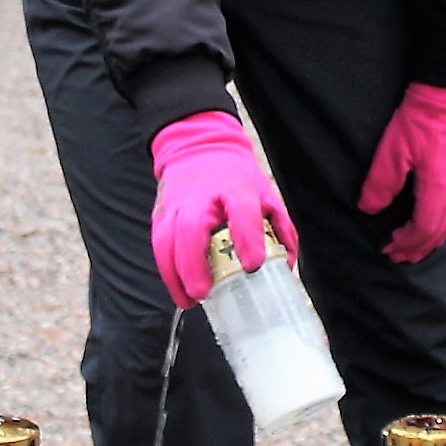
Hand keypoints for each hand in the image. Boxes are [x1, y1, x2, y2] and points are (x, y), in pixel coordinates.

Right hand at [149, 111, 297, 308]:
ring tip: (191, 300)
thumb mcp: (264, 192)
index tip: (252, 265)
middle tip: (205, 292)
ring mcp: (177, 204)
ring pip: (168, 240)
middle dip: (195, 264)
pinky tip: (180, 291)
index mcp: (235, 187)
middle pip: (192, 228)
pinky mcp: (161, 214)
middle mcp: (201, 196)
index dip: (247, 238)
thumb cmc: (235, 176)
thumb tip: (286, 265)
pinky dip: (167, 272)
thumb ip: (279, 226)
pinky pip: (159, 245)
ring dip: (176, 274)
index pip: (241, 210)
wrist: (199, 145)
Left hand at [358, 83, 445, 265]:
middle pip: (437, 231)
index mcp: (436, 190)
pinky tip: (430, 223)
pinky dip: (438, 225)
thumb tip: (369, 210)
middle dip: (417, 248)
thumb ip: (381, 184)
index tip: (387, 249)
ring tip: (414, 248)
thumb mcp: (391, 153)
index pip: (422, 229)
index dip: (405, 243)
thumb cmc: (416, 124)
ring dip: (428, 239)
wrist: (440, 99)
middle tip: (398, 257)